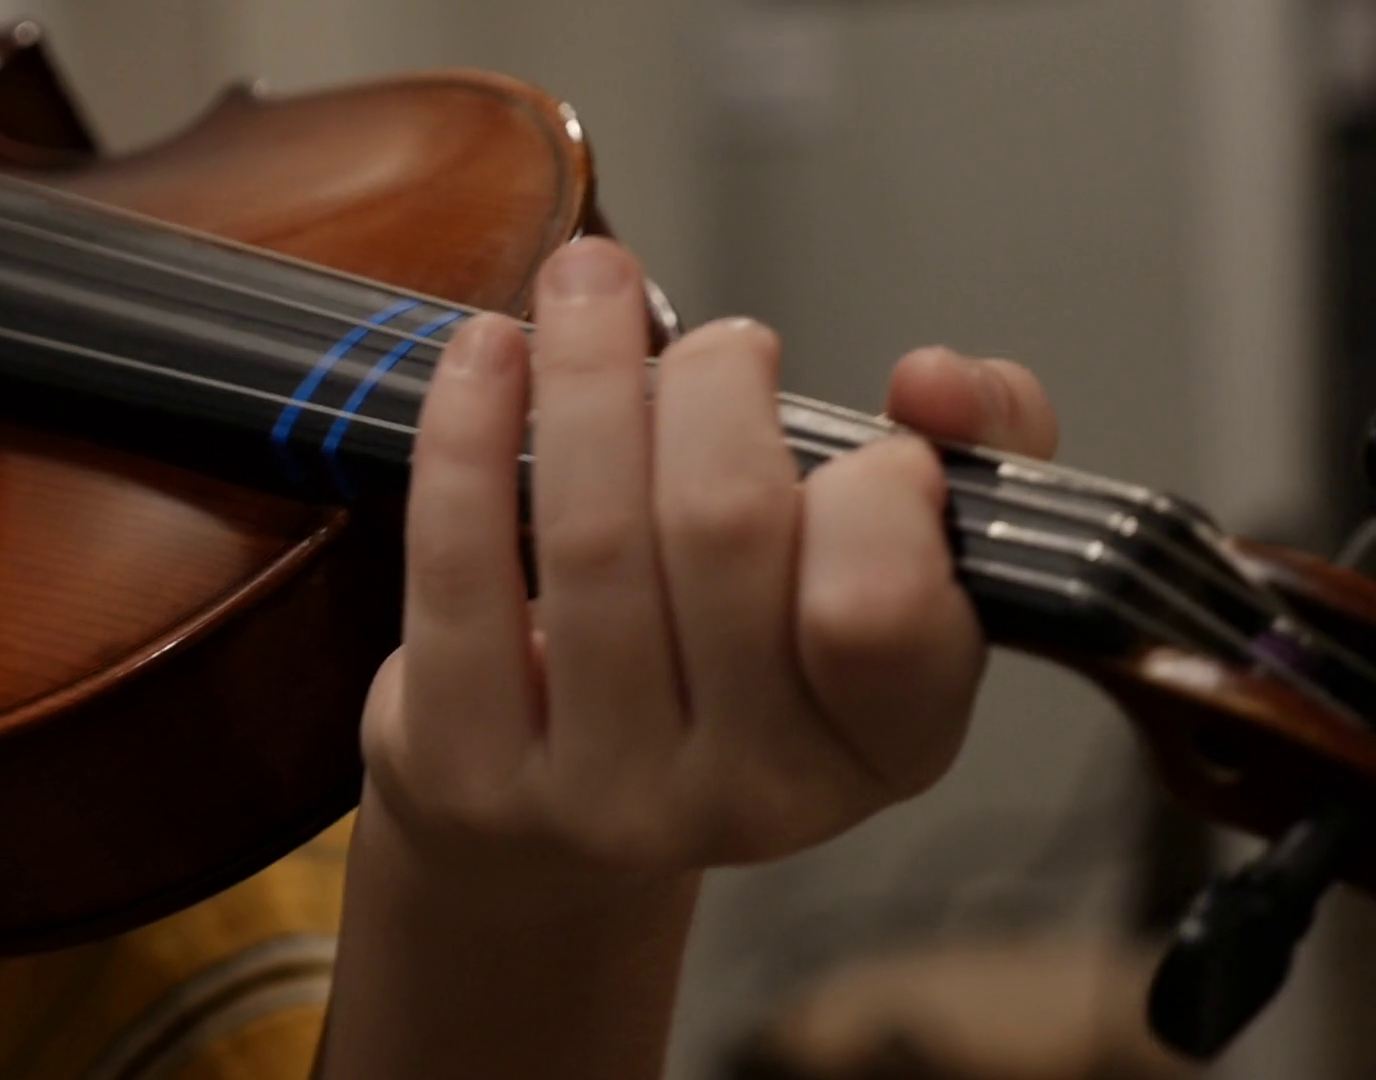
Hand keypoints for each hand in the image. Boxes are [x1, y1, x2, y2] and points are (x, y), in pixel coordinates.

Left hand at [360, 237, 1059, 900]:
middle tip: (718, 342)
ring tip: (588, 280)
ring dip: (586, 371)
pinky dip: (466, 434)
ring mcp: (598, 794)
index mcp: (883, 748)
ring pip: (591, 536)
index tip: (870, 438)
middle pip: (723, 531)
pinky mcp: (466, 766)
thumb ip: (965, 460)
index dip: (878, 489)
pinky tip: (486, 352)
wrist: (558, 831)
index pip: (882, 608)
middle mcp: (749, 796)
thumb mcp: (886, 584)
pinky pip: (460, 568)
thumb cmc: (739, 665)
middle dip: (713, 389)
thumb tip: (936, 381)